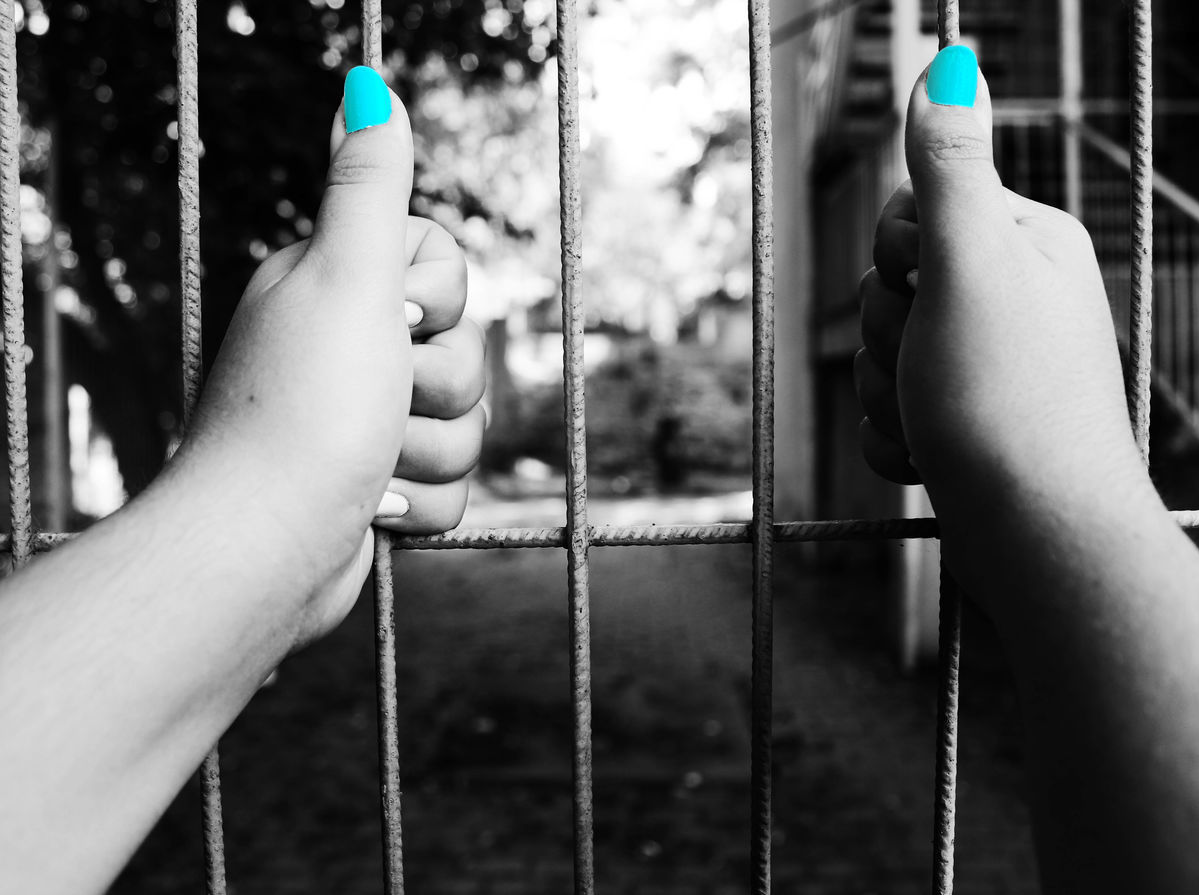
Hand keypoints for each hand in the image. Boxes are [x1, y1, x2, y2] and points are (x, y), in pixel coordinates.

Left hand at [173, 69, 483, 645]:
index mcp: (336, 289)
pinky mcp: (381, 487)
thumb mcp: (348, 279)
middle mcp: (350, 350)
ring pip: (469, 424)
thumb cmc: (305, 410)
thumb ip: (370, 187)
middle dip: (441, 387)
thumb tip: (368, 87)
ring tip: (370, 463)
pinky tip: (372, 506)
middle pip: (469, 350)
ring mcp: (366, 423)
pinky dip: (423, 503)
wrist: (267, 548)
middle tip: (380, 395)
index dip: (440, 298)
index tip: (394, 316)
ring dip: (431, 450)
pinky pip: (455, 487)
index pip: (446, 266)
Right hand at [855, 56, 1151, 572]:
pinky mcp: (965, 424)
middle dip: (885, 338)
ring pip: (879, 356)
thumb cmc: (1005, 402)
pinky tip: (929, 458)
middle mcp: (1011, 299)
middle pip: (885, 288)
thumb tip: (951, 65)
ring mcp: (986, 366)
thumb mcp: (969, 266)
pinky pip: (890, 413)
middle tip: (932, 369)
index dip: (897, 259)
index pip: (907, 215)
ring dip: (883, 394)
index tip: (928, 294)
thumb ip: (948, 168)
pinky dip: (895, 439)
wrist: (1037, 538)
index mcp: (1023, 244)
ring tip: (932, 424)